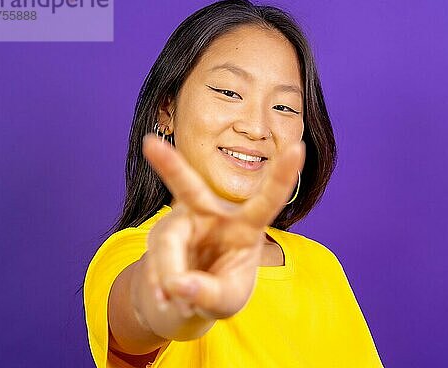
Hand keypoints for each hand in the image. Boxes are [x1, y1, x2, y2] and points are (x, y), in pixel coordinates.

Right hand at [139, 134, 304, 322]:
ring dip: (170, 276)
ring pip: (167, 244)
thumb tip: (178, 285)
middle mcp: (211, 214)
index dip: (283, 176)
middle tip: (150, 144)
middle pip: (191, 188)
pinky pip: (153, 261)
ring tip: (178, 301)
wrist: (190, 297)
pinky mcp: (161, 234)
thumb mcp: (225, 302)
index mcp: (246, 225)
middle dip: (171, 166)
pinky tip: (167, 297)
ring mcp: (182, 221)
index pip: (267, 200)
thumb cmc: (220, 290)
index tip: (297, 148)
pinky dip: (159, 285)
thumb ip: (209, 294)